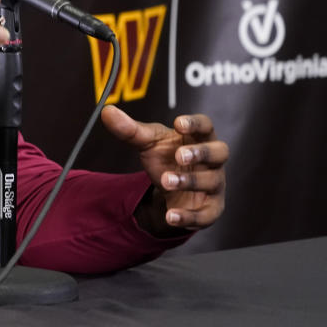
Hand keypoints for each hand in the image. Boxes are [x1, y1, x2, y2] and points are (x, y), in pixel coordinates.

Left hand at [100, 105, 228, 234]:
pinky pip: (205, 214)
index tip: (178, 123)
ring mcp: (214, 184)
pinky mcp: (210, 209)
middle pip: (219, 152)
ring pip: (211, 182)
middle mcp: (212, 160)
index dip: (195, 124)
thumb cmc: (166, 157)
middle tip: (179, 156)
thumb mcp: (147, 143)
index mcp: (199, 137)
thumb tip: (107, 112)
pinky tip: (170, 216)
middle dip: (201, 154)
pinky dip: (188, 216)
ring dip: (189, 182)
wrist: (170, 190)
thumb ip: (129, 129)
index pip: (205, 126)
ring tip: (165, 181)